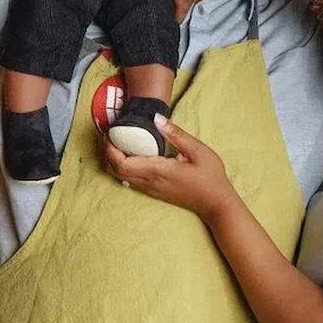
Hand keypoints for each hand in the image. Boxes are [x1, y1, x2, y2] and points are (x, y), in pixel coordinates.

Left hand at [102, 116, 237, 222]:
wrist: (215, 204)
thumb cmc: (210, 176)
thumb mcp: (198, 150)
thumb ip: (176, 134)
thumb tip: (156, 118)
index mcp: (158, 170)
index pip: (122, 163)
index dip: (110, 148)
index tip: (109, 132)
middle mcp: (149, 182)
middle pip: (116, 170)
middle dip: (107, 152)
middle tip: (109, 134)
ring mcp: (150, 189)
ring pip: (120, 177)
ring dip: (113, 160)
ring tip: (116, 142)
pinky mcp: (153, 192)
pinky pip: (129, 180)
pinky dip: (122, 167)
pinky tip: (129, 155)